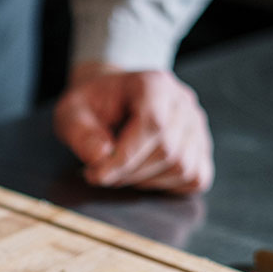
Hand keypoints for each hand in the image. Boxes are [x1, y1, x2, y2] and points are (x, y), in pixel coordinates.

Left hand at [53, 62, 213, 193]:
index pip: (153, 124)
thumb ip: (81, 134)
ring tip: (120, 171)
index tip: (96, 175)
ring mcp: (196, 125)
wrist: (110, 99)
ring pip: (182, 167)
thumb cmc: (92, 106)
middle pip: (167, 150)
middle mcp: (182, 102)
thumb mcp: (71, 113)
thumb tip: (101, 157)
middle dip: (129, 172)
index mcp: (153, 85)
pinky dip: (167, 186)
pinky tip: (143, 176)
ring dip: (145, 181)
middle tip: (101, 174)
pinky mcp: (200, 147)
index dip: (124, 157)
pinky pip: (195, 177)